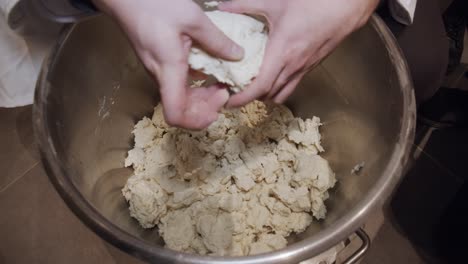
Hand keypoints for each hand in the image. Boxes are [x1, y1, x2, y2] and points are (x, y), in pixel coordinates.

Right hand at [93, 0, 243, 128]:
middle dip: (206, 109)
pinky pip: (178, 86)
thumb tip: (238, 56)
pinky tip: (210, 73)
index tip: (218, 106)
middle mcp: (161, 76)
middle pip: (182, 111)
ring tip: (222, 84)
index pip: (176, 114)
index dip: (197, 121)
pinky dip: (195, 87)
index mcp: (169, 69)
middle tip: (226, 92)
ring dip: (202, 98)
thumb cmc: (153, 4)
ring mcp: (159, 72)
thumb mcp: (193, 18)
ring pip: (181, 99)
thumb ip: (217, 40)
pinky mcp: (160, 66)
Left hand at [219, 0, 378, 105]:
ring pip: (283, 92)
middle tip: (235, 91)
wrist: (349, 3)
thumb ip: (245, 5)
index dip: (243, 98)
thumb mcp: (275, 2)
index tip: (229, 102)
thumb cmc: (315, 2)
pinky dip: (280, 85)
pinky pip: (293, 83)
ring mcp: (306, 67)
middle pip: (269, 94)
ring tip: (252, 85)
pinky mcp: (313, 65)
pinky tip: (272, 73)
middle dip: (250, 97)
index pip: (260, 87)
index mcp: (283, 53)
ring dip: (267, 94)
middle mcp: (295, 66)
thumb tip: (223, 7)